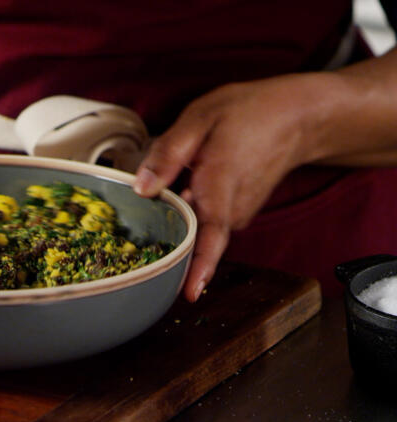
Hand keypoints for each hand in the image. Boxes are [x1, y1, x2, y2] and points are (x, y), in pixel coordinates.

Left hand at [132, 73, 340, 301]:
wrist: (297, 117)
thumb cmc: (250, 114)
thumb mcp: (199, 119)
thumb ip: (167, 154)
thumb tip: (141, 187)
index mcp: (219, 185)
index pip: (211, 236)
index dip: (200, 266)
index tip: (189, 293)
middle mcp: (232, 208)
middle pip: (193, 238)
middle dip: (165, 238)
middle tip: (138, 231)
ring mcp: (238, 214)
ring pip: (196, 229)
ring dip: (176, 220)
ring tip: (164, 195)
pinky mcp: (237, 214)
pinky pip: (206, 222)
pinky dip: (190, 212)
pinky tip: (184, 190)